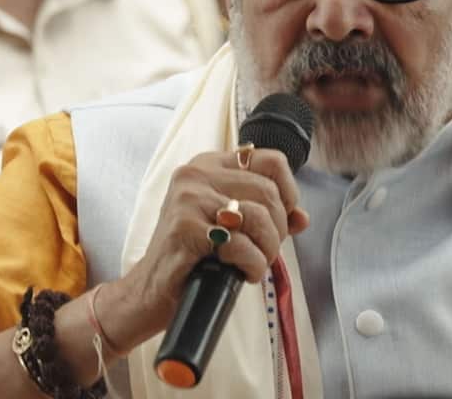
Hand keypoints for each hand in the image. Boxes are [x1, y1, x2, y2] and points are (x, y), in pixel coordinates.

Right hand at [116, 149, 310, 345]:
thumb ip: (266, 216)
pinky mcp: (183, 228)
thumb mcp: (231, 227)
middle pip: (268, 191)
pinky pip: (240, 245)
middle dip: (277, 230)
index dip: (288, 191)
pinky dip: (252, 265)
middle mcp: (195, 173)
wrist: (149, 290)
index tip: (282, 219)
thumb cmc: (192, 257)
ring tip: (254, 264)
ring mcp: (187, 198)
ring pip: (258, 216)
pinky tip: (241, 274)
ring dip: (267, 250)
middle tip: (266, 252)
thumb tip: (302, 217)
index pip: (270, 160)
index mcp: (208, 165)